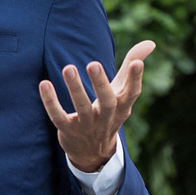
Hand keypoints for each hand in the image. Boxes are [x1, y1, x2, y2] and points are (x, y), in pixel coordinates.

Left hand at [39, 40, 155, 172]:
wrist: (93, 152)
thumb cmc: (109, 111)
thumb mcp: (122, 91)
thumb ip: (131, 66)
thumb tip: (151, 42)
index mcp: (122, 106)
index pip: (132, 93)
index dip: (135, 79)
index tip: (136, 63)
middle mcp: (106, 117)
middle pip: (107, 101)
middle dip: (100, 83)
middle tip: (93, 63)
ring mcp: (87, 126)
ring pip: (82, 108)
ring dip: (75, 88)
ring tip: (68, 67)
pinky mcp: (68, 131)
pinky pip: (58, 117)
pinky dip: (50, 102)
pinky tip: (44, 84)